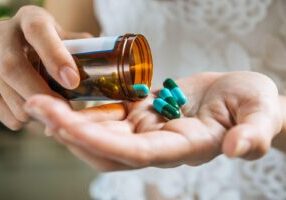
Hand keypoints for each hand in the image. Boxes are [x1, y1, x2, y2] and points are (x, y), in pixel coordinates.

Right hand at [0, 6, 90, 129]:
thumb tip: (107, 70)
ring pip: (5, 91)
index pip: (38, 31)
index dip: (55, 57)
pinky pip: (0, 108)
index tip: (72, 82)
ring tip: (50, 110)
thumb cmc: (49, 43)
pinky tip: (33, 111)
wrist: (16, 43)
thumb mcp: (64, 38)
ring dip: (32, 108)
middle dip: (41, 93)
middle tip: (63, 110)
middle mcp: (3, 35)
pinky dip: (20, 117)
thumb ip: (82, 50)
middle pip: (13, 67)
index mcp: (30, 19)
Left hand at [24, 71, 283, 170]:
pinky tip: (68, 94)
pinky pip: (111, 115)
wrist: (244, 98)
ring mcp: (150, 129)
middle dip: (71, 130)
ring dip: (72, 119)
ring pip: (103, 133)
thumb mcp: (262, 116)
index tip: (64, 126)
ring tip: (40, 100)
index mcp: (184, 148)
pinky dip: (89, 108)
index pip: (136, 153)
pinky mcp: (145, 113)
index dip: (101, 142)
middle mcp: (160, 144)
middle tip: (36, 106)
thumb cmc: (256, 105)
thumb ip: (254, 135)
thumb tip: (240, 150)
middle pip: (108, 147)